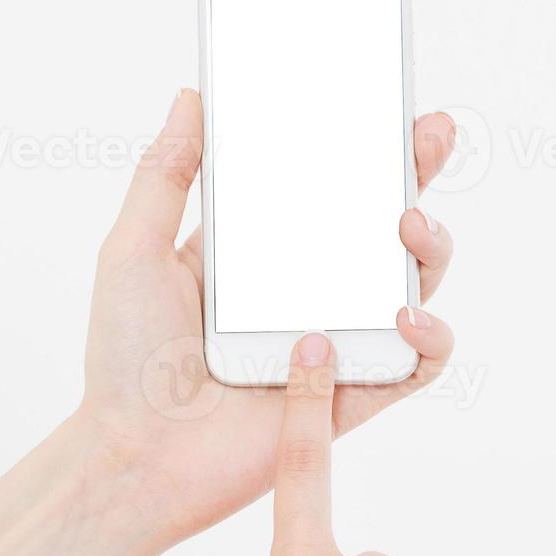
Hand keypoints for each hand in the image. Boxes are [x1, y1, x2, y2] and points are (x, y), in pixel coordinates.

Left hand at [76, 90, 458, 546]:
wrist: (134, 458)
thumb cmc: (125, 363)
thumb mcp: (133, 252)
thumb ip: (165, 176)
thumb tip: (193, 98)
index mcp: (263, 255)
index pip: (327, 188)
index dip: (365, 146)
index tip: (388, 102)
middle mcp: (309, 293)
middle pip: (384, 227)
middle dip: (417, 177)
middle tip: (429, 136)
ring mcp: (338, 343)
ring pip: (414, 287)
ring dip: (430, 251)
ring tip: (408, 228)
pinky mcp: (354, 396)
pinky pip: (417, 365)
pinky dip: (429, 338)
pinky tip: (404, 315)